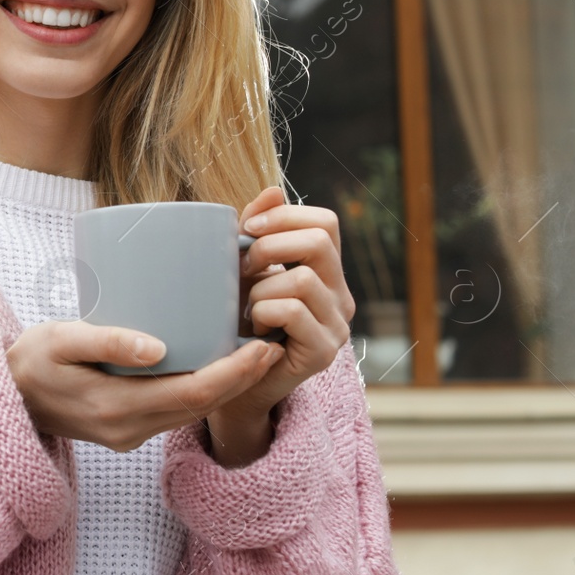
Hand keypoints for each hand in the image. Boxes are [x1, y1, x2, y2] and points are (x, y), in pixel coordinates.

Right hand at [6, 319, 284, 453]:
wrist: (5, 397)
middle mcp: (128, 430)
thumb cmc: (30, 360)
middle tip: (270, 342)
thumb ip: (106, 341)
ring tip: (252, 349)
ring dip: (225, 385)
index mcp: (115, 408)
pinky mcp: (128, 429)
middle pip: (200, 407)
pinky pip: (174, 411)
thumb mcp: (60, 339)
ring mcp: (129, 435)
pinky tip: (213, 363)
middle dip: (241, 377)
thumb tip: (158, 345)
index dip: (233, 374)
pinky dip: (201, 388)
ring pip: (190, 412)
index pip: (191, 395)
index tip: (262, 346)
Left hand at [207, 186, 353, 461]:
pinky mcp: (323, 352)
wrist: (233, 384)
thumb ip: (260, 231)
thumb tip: (272, 191)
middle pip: (319, 241)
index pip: (326, 222)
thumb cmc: (235, 322)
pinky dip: (264, 312)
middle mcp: (341, 296)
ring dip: (261, 288)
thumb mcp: (244, 271)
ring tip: (248, 308)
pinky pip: (293, 311)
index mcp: (327, 271)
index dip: (284, 217)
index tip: (246, 230)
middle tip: (242, 268)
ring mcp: (337, 326)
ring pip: (303, 278)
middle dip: (269, 246)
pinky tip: (253, 328)